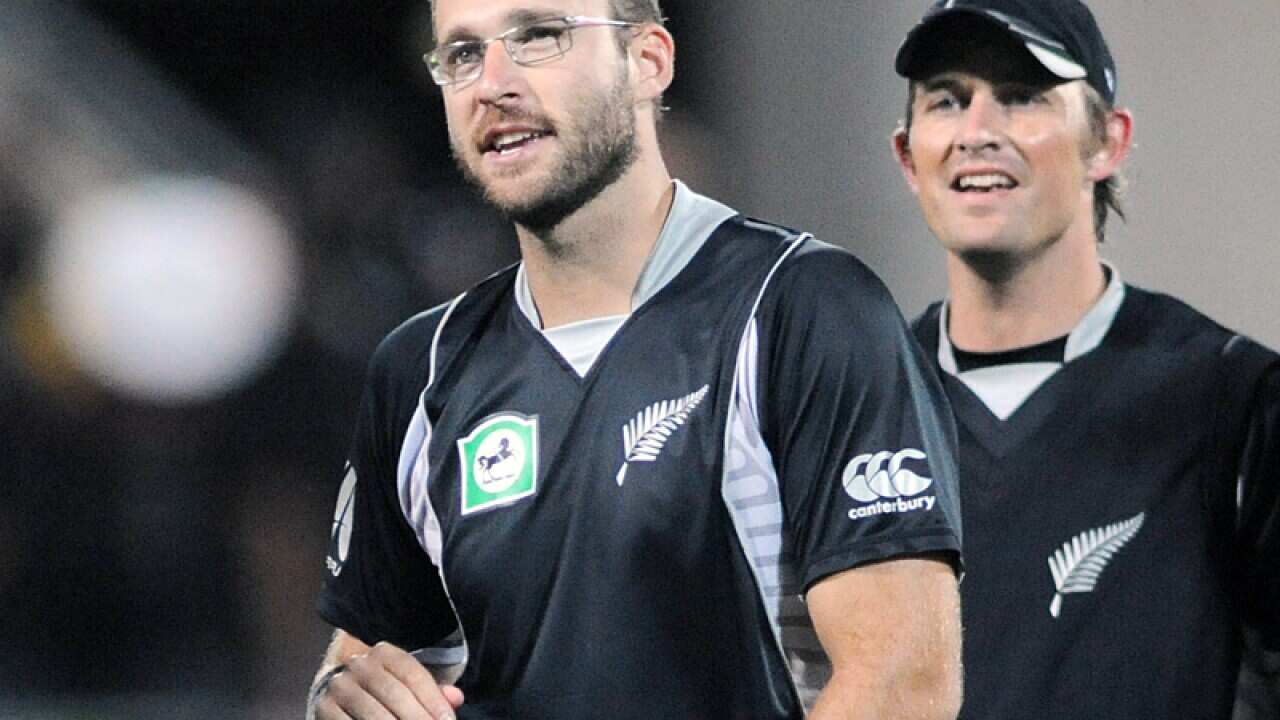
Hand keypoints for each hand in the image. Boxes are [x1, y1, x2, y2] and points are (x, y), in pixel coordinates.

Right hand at [311, 641, 464, 719]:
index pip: (413, 675)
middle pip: (395, 693)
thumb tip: (456, 697)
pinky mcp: (325, 708)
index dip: (433, 701)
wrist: (339, 694)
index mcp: (384, 653)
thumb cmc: (384, 693)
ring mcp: (340, 686)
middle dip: (417, 718)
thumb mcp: (408, 687)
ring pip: (373, 712)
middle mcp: (359, 664)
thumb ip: (433, 693)